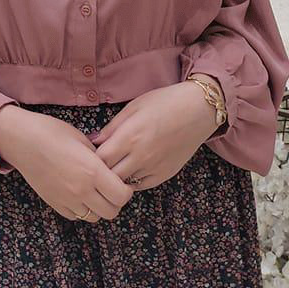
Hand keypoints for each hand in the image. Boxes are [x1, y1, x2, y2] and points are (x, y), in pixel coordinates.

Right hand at [0, 104, 134, 222]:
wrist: (21, 140)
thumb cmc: (51, 132)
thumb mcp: (81, 138)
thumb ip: (98, 156)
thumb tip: (109, 165)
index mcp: (92, 171)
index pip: (122, 196)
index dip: (126, 190)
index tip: (123, 182)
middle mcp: (82, 190)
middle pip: (111, 212)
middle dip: (115, 201)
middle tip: (111, 188)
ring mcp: (67, 200)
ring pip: (95, 217)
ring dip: (99, 207)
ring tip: (93, 191)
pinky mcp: (55, 204)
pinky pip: (76, 216)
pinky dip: (81, 208)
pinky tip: (77, 193)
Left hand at [88, 82, 218, 190]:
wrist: (197, 110)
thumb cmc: (163, 102)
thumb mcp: (133, 107)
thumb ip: (112, 127)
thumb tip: (94, 140)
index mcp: (130, 137)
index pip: (100, 159)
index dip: (92, 158)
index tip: (90, 152)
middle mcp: (141, 157)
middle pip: (110, 176)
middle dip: (102, 170)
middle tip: (100, 160)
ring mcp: (154, 168)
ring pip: (125, 183)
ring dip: (117, 176)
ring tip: (116, 163)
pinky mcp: (165, 175)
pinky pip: (141, 185)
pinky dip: (132, 180)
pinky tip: (131, 167)